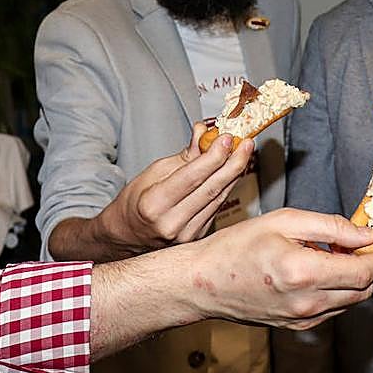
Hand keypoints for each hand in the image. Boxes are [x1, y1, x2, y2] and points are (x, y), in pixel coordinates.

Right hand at [94, 122, 253, 256]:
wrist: (126, 236)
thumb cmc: (135, 202)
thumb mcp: (152, 173)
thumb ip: (183, 156)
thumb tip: (204, 134)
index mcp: (154, 205)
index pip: (191, 177)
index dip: (213, 156)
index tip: (227, 138)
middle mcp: (171, 224)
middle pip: (211, 189)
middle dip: (233, 163)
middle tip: (246, 143)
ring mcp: (186, 235)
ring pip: (218, 199)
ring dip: (234, 174)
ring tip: (244, 153)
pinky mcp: (197, 239)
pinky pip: (216, 208)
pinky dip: (226, 188)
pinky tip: (232, 173)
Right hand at [184, 208, 372, 329]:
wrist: (204, 282)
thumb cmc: (237, 246)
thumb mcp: (283, 220)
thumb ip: (330, 226)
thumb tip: (366, 233)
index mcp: (305, 272)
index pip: (364, 271)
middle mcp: (308, 302)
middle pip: (362, 289)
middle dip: (371, 265)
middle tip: (360, 241)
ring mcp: (302, 318)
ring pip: (349, 300)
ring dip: (353, 277)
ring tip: (332, 252)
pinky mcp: (296, 325)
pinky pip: (331, 309)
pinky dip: (335, 289)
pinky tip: (317, 269)